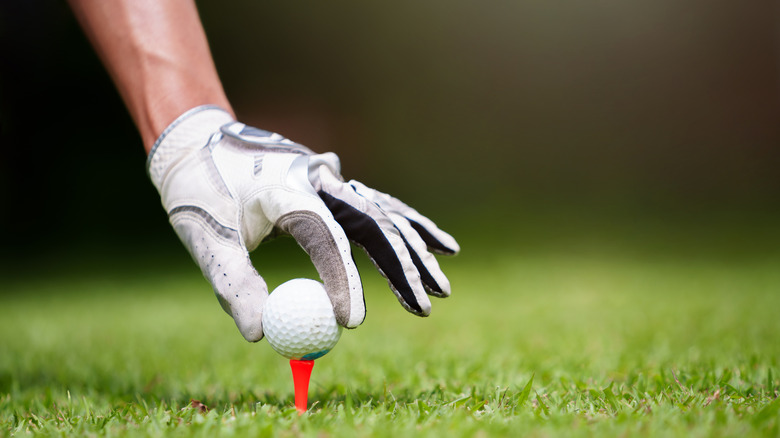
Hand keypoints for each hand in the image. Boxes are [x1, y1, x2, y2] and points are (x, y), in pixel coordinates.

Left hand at [148, 106, 459, 340]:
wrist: (198, 140)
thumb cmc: (199, 190)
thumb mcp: (206, 239)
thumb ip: (233, 285)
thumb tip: (261, 335)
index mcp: (287, 186)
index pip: (325, 235)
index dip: (342, 279)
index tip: (351, 322)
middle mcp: (319, 177)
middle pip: (373, 223)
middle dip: (402, 267)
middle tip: (423, 307)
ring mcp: (331, 178)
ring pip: (385, 215)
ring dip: (415, 251)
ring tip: (442, 287)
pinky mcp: (335, 184)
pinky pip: (380, 208)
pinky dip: (409, 228)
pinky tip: (439, 245)